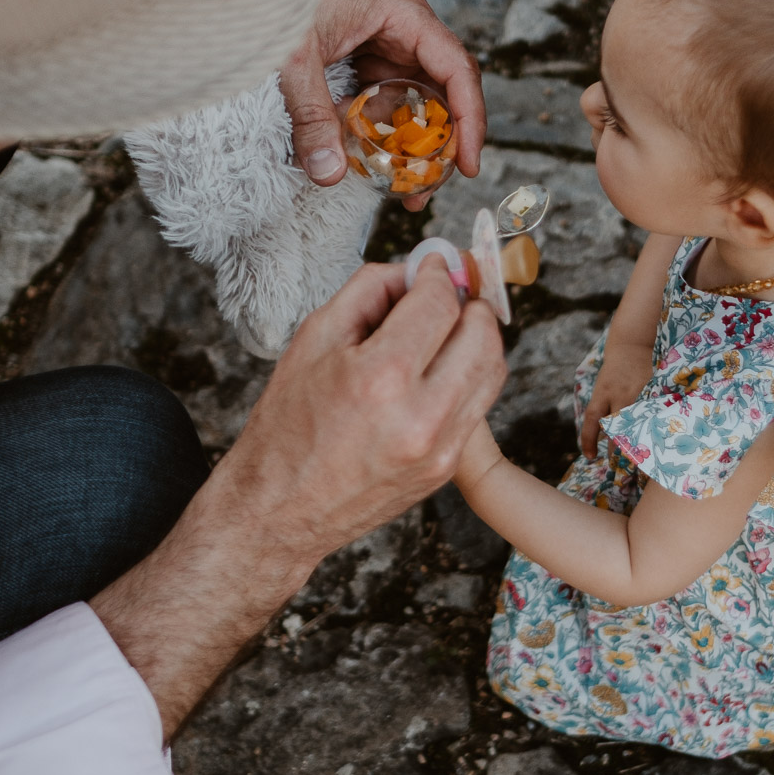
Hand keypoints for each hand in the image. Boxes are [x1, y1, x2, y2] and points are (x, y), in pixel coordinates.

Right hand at [91, 254, 503, 736]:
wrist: (280, 509)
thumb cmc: (288, 425)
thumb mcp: (314, 339)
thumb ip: (369, 290)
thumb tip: (413, 269)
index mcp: (381, 377)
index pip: (440, 302)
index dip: (439, 273)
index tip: (432, 264)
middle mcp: (421, 416)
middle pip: (482, 332)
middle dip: (468, 302)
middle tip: (446, 293)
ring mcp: (441, 448)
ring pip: (493, 369)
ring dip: (477, 337)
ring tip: (447, 327)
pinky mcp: (447, 469)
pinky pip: (479, 404)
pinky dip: (469, 375)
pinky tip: (440, 368)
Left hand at [278, 0, 485, 207]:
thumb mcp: (294, 59)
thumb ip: (311, 116)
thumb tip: (328, 173)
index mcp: (403, 14)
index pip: (457, 69)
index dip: (470, 119)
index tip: (467, 163)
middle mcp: (404, 29)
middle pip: (443, 92)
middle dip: (441, 145)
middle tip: (425, 190)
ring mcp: (385, 44)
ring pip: (415, 102)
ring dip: (410, 144)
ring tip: (399, 189)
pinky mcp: (365, 59)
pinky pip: (385, 101)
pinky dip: (381, 132)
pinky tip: (368, 160)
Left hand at [580, 342, 654, 458]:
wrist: (633, 344)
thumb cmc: (616, 371)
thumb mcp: (604, 387)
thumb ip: (605, 409)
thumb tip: (608, 439)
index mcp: (603, 394)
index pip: (592, 421)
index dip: (589, 440)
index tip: (590, 457)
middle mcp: (619, 395)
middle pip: (616, 428)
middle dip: (616, 450)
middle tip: (619, 467)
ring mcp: (639, 394)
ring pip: (637, 424)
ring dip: (638, 443)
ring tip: (641, 459)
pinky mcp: (654, 391)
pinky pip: (655, 415)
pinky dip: (656, 428)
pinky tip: (661, 441)